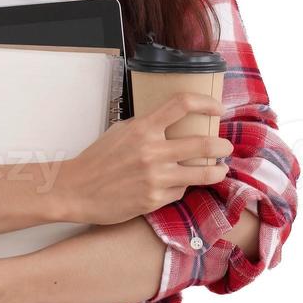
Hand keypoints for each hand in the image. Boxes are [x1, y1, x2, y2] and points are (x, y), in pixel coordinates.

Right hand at [58, 92, 232, 225]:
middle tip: (226, 147)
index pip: (182, 104)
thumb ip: (148, 126)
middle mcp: (152, 151)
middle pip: (203, 143)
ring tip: (220, 169)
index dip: (206, 103)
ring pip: (202, 173)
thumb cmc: (97, 159)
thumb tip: (175, 124)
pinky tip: (182, 184)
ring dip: (217, 170)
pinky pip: (181, 190)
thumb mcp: (121, 131)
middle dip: (222, 146)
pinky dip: (184, 186)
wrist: (76, 190)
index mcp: (143, 128)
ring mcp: (156, 177)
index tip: (218, 109)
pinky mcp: (155, 199)